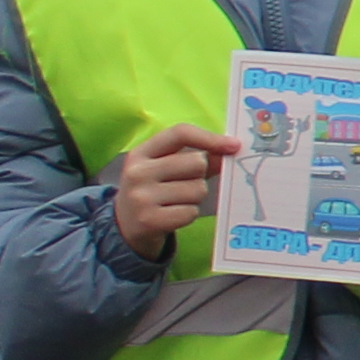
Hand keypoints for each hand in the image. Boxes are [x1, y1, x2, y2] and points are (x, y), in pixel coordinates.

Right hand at [106, 123, 222, 256]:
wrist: (125, 226)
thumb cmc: (155, 191)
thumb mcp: (166, 169)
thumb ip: (197, 158)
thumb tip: (230, 149)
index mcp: (141, 153)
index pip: (180, 133)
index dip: (210, 137)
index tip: (234, 145)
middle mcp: (137, 172)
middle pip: (197, 163)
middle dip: (201, 175)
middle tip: (185, 185)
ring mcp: (141, 197)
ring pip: (198, 189)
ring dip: (196, 198)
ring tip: (177, 201)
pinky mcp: (149, 221)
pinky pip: (191, 212)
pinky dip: (189, 214)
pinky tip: (174, 215)